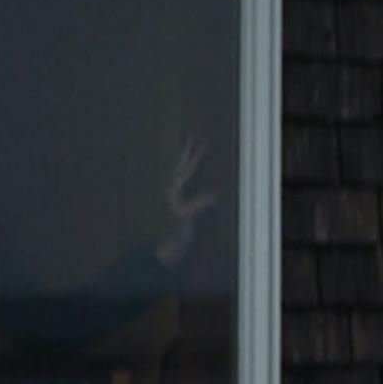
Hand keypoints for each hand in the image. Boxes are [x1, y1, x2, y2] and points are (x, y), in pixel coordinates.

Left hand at [156, 137, 221, 267]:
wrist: (167, 246)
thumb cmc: (175, 232)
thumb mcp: (186, 216)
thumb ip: (198, 204)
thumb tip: (215, 195)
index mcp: (172, 189)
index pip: (185, 168)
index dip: (194, 156)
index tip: (202, 143)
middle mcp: (170, 190)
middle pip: (180, 166)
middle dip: (187, 152)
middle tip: (192, 137)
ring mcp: (173, 196)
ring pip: (180, 173)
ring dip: (186, 161)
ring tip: (191, 151)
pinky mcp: (176, 203)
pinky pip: (184, 183)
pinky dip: (188, 174)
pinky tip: (190, 174)